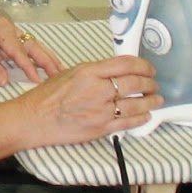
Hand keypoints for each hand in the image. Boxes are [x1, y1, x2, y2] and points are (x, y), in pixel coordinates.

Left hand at [0, 17, 63, 85]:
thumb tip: (5, 82)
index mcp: (2, 29)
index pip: (19, 50)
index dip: (29, 66)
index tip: (38, 80)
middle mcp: (9, 30)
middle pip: (32, 46)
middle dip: (47, 60)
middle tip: (61, 74)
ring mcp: (9, 36)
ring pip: (32, 49)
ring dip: (45, 60)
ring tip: (60, 72)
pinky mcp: (8, 45)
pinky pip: (25, 53)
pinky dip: (35, 62)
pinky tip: (46, 70)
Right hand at [8, 56, 161, 145]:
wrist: (35, 118)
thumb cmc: (47, 96)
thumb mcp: (70, 73)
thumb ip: (94, 73)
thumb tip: (114, 73)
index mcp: (89, 72)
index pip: (125, 64)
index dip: (143, 65)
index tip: (149, 68)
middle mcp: (98, 89)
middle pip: (134, 83)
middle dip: (149, 83)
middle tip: (154, 84)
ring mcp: (101, 110)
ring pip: (136, 104)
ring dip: (150, 101)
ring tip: (156, 100)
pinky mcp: (101, 128)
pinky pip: (128, 122)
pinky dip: (141, 118)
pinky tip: (146, 115)